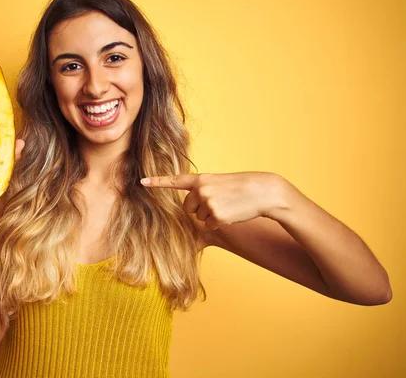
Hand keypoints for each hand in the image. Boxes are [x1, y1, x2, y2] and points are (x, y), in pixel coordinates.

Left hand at [140, 172, 283, 229]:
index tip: (142, 182)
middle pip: (188, 207)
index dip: (158, 182)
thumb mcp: (219, 182)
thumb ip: (203, 190)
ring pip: (199, 218)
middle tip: (219, 201)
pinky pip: (210, 226)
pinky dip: (219, 223)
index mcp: (201, 179)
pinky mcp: (216, 216)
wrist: (263, 191)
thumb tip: (192, 208)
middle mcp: (201, 190)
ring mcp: (208, 203)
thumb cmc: (242, 186)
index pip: (175, 180)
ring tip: (228, 205)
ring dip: (212, 215)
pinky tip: (231, 213)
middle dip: (200, 208)